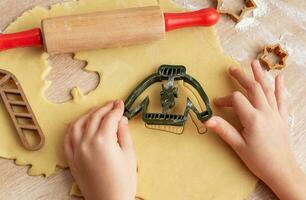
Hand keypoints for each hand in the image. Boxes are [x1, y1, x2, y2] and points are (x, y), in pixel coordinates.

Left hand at [64, 100, 136, 199]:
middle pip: (94, 118)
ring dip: (88, 114)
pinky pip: (68, 138)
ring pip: (78, 124)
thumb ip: (124, 134)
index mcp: (103, 141)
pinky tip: (80, 124)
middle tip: (112, 104)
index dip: (116, 109)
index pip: (109, 118)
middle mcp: (87, 143)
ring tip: (97, 111)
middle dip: (104, 108)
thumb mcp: (129, 155)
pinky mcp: (71, 159)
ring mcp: (76, 151)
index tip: (121, 104)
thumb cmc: (123, 181)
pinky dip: (74, 128)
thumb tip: (121, 119)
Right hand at [205, 60, 305, 199]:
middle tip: (232, 68)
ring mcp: (276, 114)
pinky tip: (279, 78)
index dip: (225, 99)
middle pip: (254, 88)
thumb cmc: (259, 161)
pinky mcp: (283, 118)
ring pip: (268, 90)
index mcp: (253, 119)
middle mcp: (266, 112)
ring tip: (254, 63)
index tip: (217, 104)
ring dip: (260, 75)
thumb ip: (223, 130)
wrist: (282, 172)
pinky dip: (281, 88)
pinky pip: (283, 100)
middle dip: (242, 77)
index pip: (237, 99)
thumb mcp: (238, 146)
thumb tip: (206, 119)